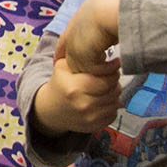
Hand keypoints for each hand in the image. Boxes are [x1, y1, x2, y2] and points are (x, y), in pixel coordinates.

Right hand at [36, 0, 124, 137]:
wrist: (50, 110)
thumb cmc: (59, 82)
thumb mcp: (62, 65)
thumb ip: (78, 54)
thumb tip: (100, 39)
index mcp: (75, 87)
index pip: (106, 79)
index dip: (113, 69)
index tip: (114, 62)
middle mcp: (83, 104)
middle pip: (113, 90)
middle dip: (115, 80)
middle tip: (111, 74)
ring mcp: (90, 118)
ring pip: (116, 102)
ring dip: (115, 92)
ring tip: (107, 85)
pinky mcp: (94, 126)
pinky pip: (114, 113)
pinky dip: (112, 105)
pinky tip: (104, 98)